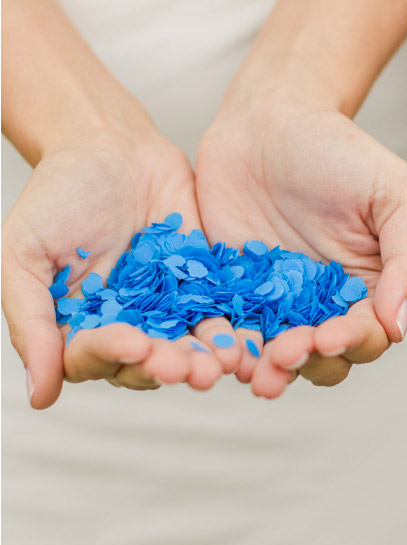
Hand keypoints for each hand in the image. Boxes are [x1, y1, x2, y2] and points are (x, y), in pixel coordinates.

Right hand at [2, 130, 239, 408]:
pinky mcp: (205, 297)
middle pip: (147, 365)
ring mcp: (168, 318)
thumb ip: (29, 320)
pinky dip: (233, 335)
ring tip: (223, 362)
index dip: (113, 355)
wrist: (110, 147)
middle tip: (185, 365)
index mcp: (79, 331)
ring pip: (188, 352)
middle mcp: (126, 333)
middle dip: (167, 365)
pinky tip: (245, 342)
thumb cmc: (57, 196)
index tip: (132, 343)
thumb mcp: (22, 252)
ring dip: (205, 362)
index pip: (94, 359)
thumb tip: (38, 397)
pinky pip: (222, 322)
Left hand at [195, 104, 406, 398]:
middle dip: (307, 363)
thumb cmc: (341, 151)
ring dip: (268, 370)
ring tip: (253, 372)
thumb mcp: (395, 194)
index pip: (367, 337)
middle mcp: (324, 308)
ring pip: (277, 357)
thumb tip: (399, 324)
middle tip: (285, 352)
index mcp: (367, 292)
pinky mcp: (232, 293)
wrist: (270, 118)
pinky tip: (221, 351)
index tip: (329, 336)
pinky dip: (228, 346)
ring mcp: (277, 305)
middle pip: (324, 361)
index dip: (351, 344)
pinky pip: (232, 330)